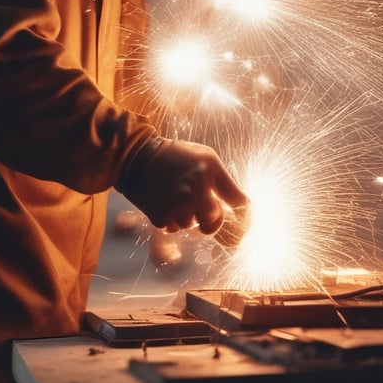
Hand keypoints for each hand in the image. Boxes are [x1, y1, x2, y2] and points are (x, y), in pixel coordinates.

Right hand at [122, 137, 248, 237]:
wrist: (137, 157)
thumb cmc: (177, 155)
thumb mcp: (206, 158)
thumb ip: (224, 182)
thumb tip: (244, 206)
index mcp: (208, 172)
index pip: (238, 201)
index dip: (244, 214)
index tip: (243, 220)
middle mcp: (194, 189)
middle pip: (213, 223)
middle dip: (210, 221)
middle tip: (204, 211)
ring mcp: (176, 204)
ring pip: (191, 225)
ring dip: (187, 216)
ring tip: (176, 196)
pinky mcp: (160, 216)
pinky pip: (174, 227)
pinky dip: (171, 218)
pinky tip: (165, 201)